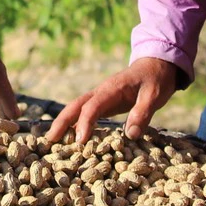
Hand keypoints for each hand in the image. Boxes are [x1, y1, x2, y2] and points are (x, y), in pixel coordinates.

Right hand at [46, 57, 181, 143]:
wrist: (157, 65)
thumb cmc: (156, 79)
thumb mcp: (155, 95)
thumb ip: (143, 113)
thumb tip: (131, 135)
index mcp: (112, 89)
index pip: (93, 106)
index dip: (85, 123)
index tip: (80, 141)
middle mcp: (102, 92)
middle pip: (76, 106)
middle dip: (62, 122)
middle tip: (49, 140)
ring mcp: (102, 97)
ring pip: (77, 109)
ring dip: (65, 123)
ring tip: (53, 141)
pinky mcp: (105, 103)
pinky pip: (86, 113)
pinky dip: (76, 124)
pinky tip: (72, 137)